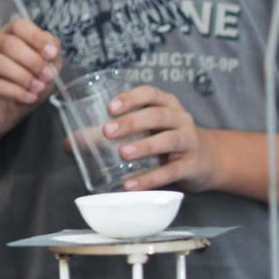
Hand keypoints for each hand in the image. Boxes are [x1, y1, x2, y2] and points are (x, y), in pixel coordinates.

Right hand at [0, 18, 59, 137]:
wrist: (4, 114)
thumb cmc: (24, 87)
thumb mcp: (45, 71)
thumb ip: (51, 59)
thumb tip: (52, 52)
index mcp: (8, 35)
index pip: (18, 25)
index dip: (36, 38)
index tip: (52, 54)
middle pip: (8, 43)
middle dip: (32, 60)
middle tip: (47, 76)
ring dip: (23, 76)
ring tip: (37, 88)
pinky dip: (16, 92)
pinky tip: (28, 98)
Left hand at [103, 85, 221, 191]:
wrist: (207, 160)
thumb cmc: (167, 138)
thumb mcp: (146, 129)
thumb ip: (112, 131)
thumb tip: (71, 141)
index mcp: (166, 104)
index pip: (150, 93)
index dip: (131, 98)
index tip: (110, 107)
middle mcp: (180, 118)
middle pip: (158, 115)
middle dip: (132, 122)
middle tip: (107, 131)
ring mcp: (189, 141)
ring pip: (169, 140)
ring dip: (145, 146)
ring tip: (122, 154)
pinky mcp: (192, 166)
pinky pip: (171, 171)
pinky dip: (150, 178)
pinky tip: (130, 185)